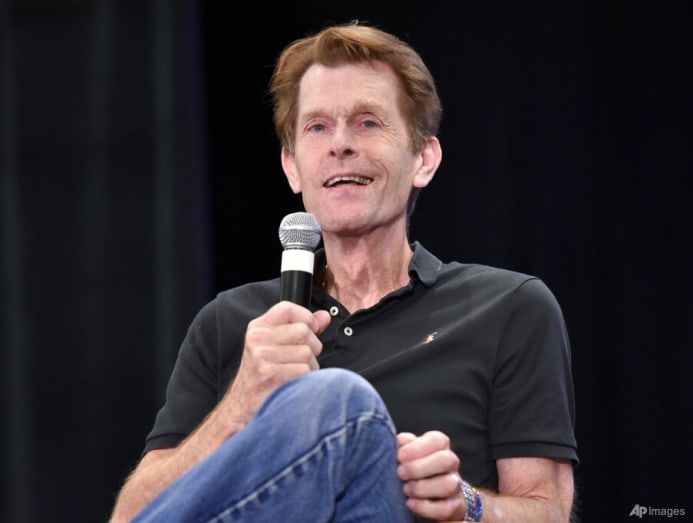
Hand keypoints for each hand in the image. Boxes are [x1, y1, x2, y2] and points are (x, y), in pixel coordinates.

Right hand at [222, 301, 330, 426]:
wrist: (242, 409)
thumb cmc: (263, 378)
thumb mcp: (276, 347)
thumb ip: (302, 328)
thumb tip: (324, 316)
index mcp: (258, 328)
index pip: (288, 308)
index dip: (306, 317)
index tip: (311, 330)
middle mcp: (257, 339)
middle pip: (304, 331)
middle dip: (311, 348)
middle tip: (298, 361)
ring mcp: (261, 356)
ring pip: (307, 353)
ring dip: (309, 368)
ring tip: (293, 375)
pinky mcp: (269, 374)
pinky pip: (304, 371)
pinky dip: (305, 381)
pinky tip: (292, 385)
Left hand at [397, 431, 465, 521]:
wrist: (425, 495)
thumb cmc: (412, 468)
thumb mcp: (407, 455)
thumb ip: (404, 446)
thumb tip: (401, 440)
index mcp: (440, 447)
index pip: (437, 440)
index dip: (417, 448)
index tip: (399, 456)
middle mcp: (451, 464)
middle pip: (446, 460)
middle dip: (418, 468)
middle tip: (400, 473)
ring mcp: (455, 485)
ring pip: (449, 484)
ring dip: (423, 488)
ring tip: (405, 489)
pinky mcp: (454, 506)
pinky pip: (446, 508)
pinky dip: (425, 507)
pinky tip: (410, 503)